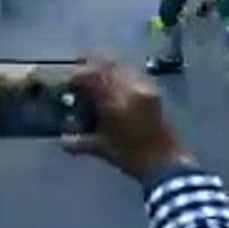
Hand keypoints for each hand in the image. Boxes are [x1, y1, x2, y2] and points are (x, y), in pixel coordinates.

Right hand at [63, 60, 193, 181]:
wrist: (165, 163)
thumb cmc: (131, 157)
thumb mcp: (100, 148)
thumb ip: (77, 141)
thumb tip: (63, 138)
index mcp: (116, 101)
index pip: (93, 75)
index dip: (77, 75)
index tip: (69, 81)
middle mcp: (133, 88)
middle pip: (109, 65)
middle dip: (92, 67)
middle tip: (80, 77)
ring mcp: (147, 88)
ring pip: (123, 67)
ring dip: (108, 70)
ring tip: (97, 82)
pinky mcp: (156, 93)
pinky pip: (135, 75)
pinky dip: (123, 77)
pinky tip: (116, 90)